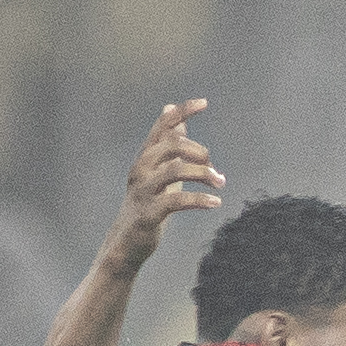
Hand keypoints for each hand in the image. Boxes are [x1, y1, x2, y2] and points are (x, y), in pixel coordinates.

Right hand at [106, 101, 224, 269]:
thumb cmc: (146, 205)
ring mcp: (143, 191)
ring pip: (175, 169)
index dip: (181, 112)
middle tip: (215, 169)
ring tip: (220, 183)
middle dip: (199, 152)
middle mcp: (141, 169)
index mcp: (145, 158)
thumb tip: (174, 115)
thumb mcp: (158, 172)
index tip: (203, 103)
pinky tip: (215, 203)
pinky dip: (199, 199)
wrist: (126, 243)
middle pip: (171, 144)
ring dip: (203, 174)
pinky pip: (176, 201)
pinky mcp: (148, 214)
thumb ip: (168, 146)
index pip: (162, 128)